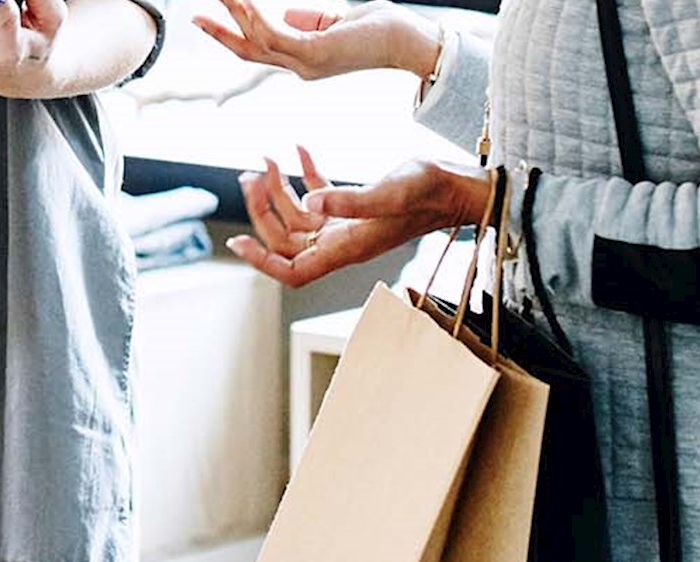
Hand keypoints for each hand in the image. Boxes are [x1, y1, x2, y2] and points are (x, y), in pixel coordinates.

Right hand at [191, 0, 442, 80]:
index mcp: (303, 61)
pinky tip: (243, 1)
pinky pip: (275, 36)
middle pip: (249, 52)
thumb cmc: (378, 27)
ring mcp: (306, 64)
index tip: (211, 19)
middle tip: (195, 16)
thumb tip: (285, 13)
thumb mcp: (336, 20)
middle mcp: (300, 68)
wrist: (405, 39)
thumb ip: (309, 19)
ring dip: (235, 17)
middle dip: (220, 34)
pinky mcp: (314, 53)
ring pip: (257, 42)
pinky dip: (256, 18)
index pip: (260, 50)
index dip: (233, 36)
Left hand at [229, 151, 490, 287]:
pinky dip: (305, 176)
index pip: (292, 272)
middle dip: (263, 211)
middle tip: (249, 175)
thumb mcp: (390, 192)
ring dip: (277, 190)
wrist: (461, 185)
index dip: (262, 262)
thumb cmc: (432, 192)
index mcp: (346, 248)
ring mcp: (348, 225)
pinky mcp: (357, 207)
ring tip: (265, 160)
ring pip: (298, 217)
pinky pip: (319, 197)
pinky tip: (298, 151)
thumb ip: (349, 200)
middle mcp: (342, 242)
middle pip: (286, 240)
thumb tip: (308, 202)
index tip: (237, 241)